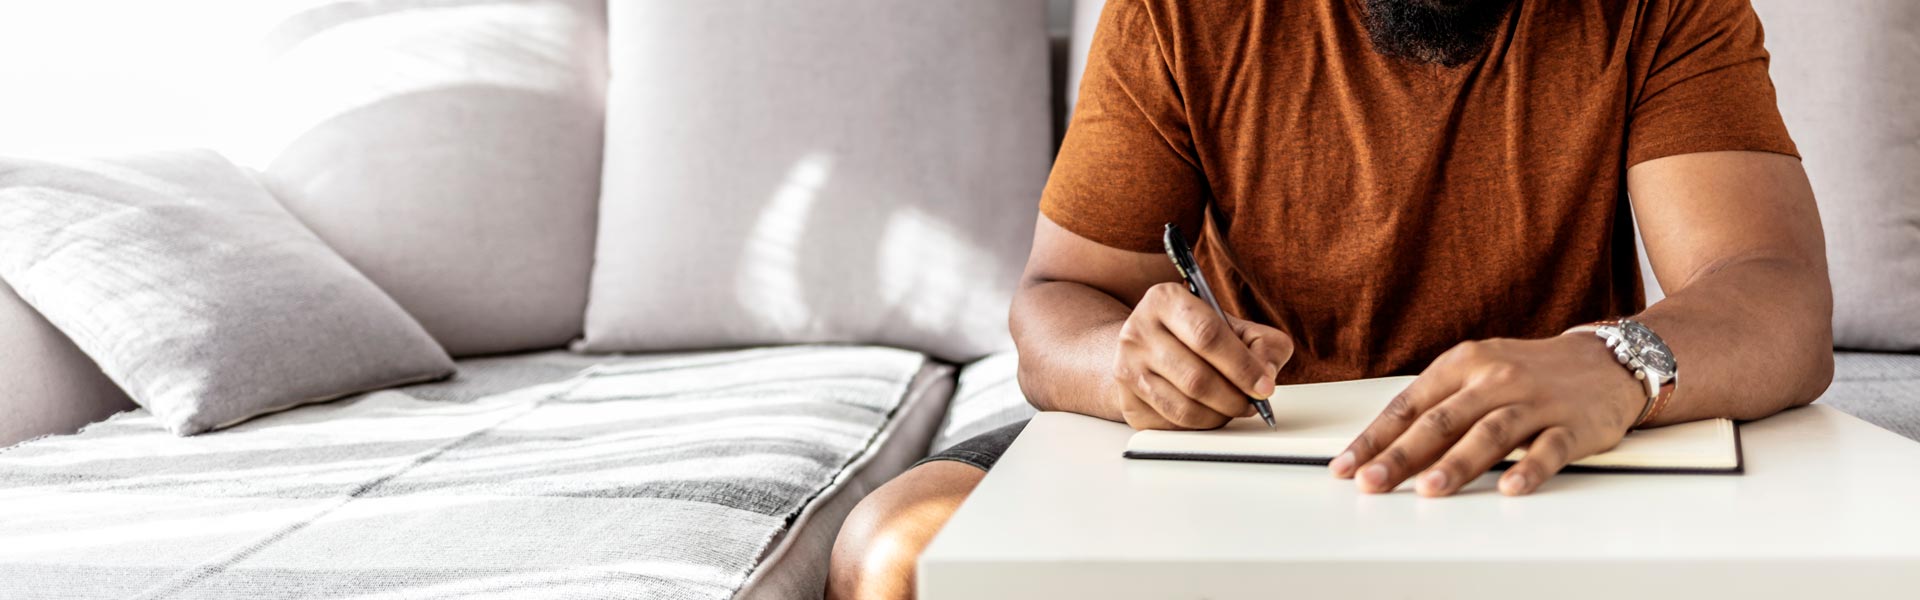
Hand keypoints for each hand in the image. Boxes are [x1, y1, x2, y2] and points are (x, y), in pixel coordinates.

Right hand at [1111, 282, 1293, 429]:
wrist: (1145, 347)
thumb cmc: (1193, 336)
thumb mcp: (1231, 325)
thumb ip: (1261, 342)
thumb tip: (1266, 374)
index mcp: (1164, 300)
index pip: (1207, 335)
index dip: (1242, 366)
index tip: (1265, 386)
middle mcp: (1137, 332)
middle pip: (1195, 378)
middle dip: (1234, 398)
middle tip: (1252, 403)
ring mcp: (1127, 369)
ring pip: (1183, 408)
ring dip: (1219, 416)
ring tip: (1233, 408)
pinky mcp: (1128, 402)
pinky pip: (1172, 426)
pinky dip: (1199, 426)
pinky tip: (1209, 413)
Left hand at [1328, 335, 1645, 495]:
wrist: (1606, 361)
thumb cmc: (1528, 371)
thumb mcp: (1477, 373)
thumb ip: (1437, 406)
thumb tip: (1385, 447)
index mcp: (1463, 364)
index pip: (1409, 405)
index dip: (1376, 438)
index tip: (1348, 466)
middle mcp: (1495, 379)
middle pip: (1441, 421)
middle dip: (1401, 455)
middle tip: (1373, 482)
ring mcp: (1535, 401)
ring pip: (1490, 433)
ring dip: (1457, 463)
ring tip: (1429, 488)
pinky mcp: (1573, 424)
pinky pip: (1549, 449)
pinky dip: (1529, 469)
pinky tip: (1510, 487)